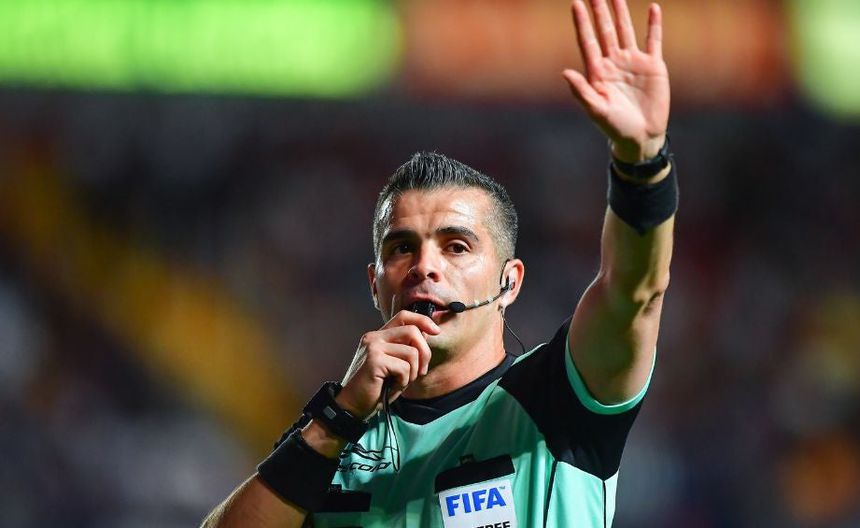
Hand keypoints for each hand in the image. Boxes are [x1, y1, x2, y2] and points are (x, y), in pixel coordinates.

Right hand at [336, 311, 439, 418]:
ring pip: (411, 352)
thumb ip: (408, 349)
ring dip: (412, 372)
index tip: (436, 332)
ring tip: (401, 382)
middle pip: (412, 330)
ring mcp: (373, 347)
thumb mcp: (396, 365)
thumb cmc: (377, 388)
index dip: (423, 321)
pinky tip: (392, 386)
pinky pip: (404, 367)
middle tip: (420, 372)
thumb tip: (428, 334)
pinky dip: (403, 381)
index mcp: (379, 336)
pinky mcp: (374, 360)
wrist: (354, 406)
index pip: (404, 316)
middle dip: (425, 353)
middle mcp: (374, 337)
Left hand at [562, 0, 669, 161]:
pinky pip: (653, 40)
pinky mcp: (653, 66)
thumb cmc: (615, 127)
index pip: (588, 42)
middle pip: (604, 31)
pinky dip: (653, 25)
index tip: (576, 3)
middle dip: (599, 12)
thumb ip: (582, 91)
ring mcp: (633, 62)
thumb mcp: (596, 111)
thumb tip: (565, 72)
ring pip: (625, 31)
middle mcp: (614, 63)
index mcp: (598, 72)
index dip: (582, 23)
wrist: (641, 137)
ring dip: (621, 13)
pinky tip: (653, 8)